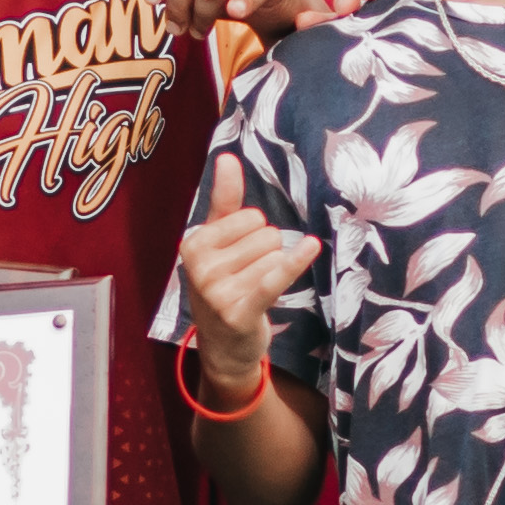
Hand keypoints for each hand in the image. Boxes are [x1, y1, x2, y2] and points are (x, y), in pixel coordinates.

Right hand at [175, 156, 316, 398]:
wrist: (224, 347)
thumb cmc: (224, 287)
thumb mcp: (219, 244)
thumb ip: (224, 200)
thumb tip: (228, 157)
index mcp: (192, 244)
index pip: (249, 216)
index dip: (253, 235)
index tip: (238, 258)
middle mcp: (200, 267)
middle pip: (265, 235)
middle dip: (265, 253)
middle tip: (247, 279)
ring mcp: (217, 292)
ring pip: (274, 256)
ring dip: (274, 272)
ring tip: (253, 292)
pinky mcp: (240, 311)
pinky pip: (274, 276)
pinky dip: (294, 262)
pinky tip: (311, 247)